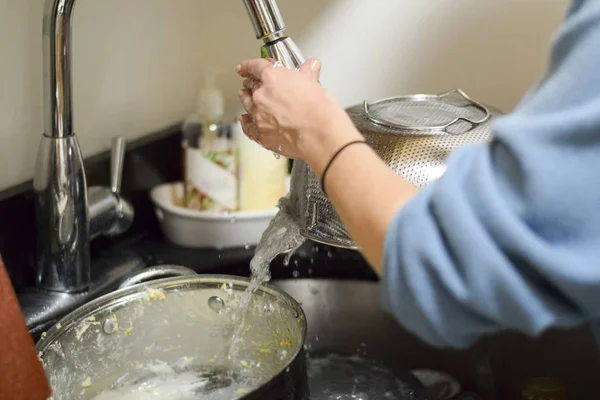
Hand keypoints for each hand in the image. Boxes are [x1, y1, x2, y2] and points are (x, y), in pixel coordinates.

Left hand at [236, 58, 361, 174]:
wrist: (318, 134)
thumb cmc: (318, 109)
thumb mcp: (314, 84)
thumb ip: (307, 74)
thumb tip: (311, 66)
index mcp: (272, 77)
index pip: (255, 67)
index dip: (248, 66)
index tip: (243, 68)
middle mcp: (261, 95)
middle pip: (250, 87)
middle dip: (249, 85)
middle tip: (250, 85)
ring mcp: (258, 115)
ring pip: (246, 105)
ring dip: (246, 100)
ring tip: (246, 99)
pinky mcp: (261, 134)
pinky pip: (248, 127)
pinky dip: (246, 123)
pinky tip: (246, 121)